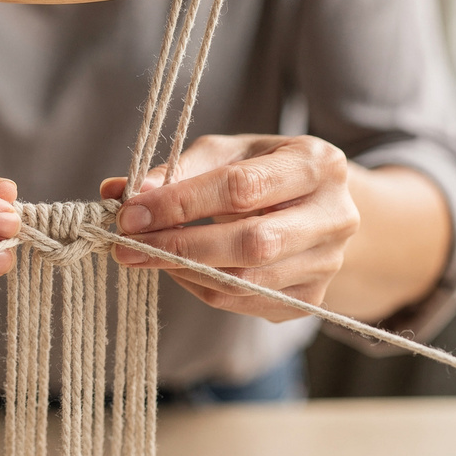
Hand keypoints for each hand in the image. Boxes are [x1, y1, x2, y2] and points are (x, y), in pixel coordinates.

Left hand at [100, 134, 359, 321]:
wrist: (320, 208)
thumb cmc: (265, 171)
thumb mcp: (229, 152)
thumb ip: (178, 169)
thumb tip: (121, 192)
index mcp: (317, 163)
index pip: (241, 187)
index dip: (180, 203)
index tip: (130, 213)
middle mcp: (334, 216)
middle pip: (251, 242)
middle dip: (178, 246)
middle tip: (125, 246)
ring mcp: (327, 264)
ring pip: (245, 281)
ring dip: (184, 271)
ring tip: (145, 255)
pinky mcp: (312, 299)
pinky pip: (245, 302)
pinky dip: (203, 287)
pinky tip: (180, 268)